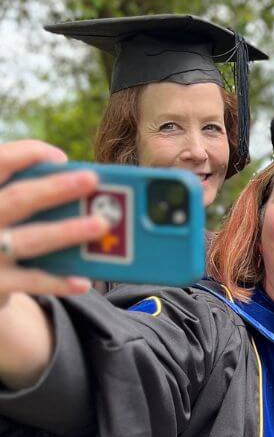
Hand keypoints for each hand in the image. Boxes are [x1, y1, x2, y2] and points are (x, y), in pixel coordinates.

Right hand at [0, 140, 107, 308]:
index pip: (0, 162)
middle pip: (18, 199)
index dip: (27, 154)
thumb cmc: (3, 235)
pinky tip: (84, 281)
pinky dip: (58, 282)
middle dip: (55, 188)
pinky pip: (32, 281)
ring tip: (100, 224)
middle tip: (92, 179)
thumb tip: (80, 187)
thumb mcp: (6, 210)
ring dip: (67, 231)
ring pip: (30, 240)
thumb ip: (29, 197)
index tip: (61, 157)